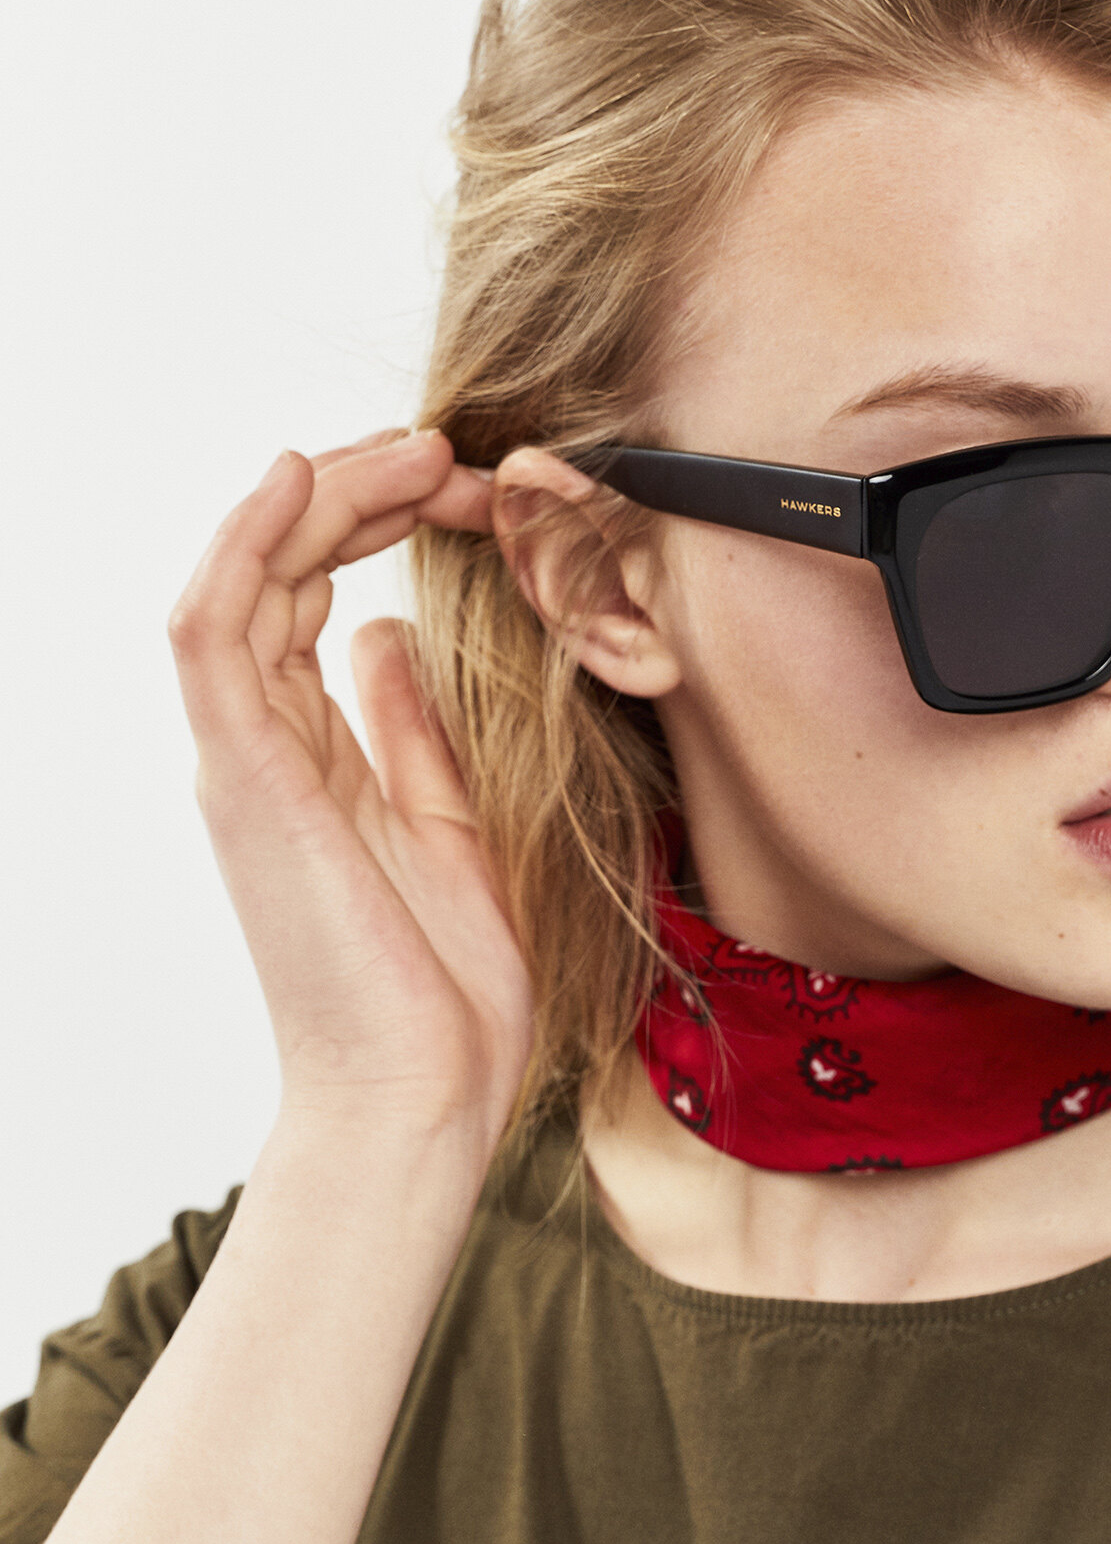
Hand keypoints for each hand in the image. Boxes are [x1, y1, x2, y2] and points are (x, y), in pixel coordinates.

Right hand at [169, 428, 533, 1151]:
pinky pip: (215, 636)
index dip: (375, 526)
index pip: (313, 600)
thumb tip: (388, 638)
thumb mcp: (448, 822)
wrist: (420, 1095)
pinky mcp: (247, 779)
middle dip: (356, 495)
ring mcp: (247, 760)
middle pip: (280, 576)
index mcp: (312, 755)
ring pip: (245, 583)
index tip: (461, 486)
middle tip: (441, 448)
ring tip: (402, 449)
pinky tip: (295, 479)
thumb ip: (409, 730)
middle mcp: (265, 746)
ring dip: (317, 501)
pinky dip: (245, 549)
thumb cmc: (439, 984)